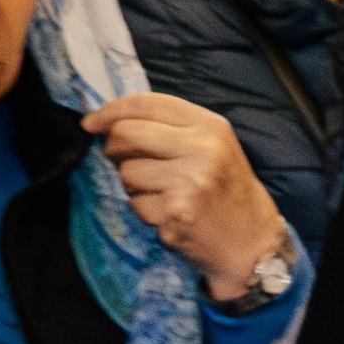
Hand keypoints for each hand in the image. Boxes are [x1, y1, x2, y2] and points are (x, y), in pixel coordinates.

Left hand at [86, 93, 284, 303]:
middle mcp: (201, 150)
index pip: (146, 103)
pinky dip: (143, 209)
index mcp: (210, 126)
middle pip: (127, 134)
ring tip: (159, 191)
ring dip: (132, 184)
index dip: (111, 110)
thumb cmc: (227, 189)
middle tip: (122, 159)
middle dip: (114, 148)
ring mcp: (187, 183)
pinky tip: (167, 212)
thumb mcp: (214, 145)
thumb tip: (112, 122)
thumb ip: (172, 127)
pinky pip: (135, 204)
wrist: (251, 241)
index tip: (91, 122)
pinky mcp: (174, 214)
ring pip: (127, 172)